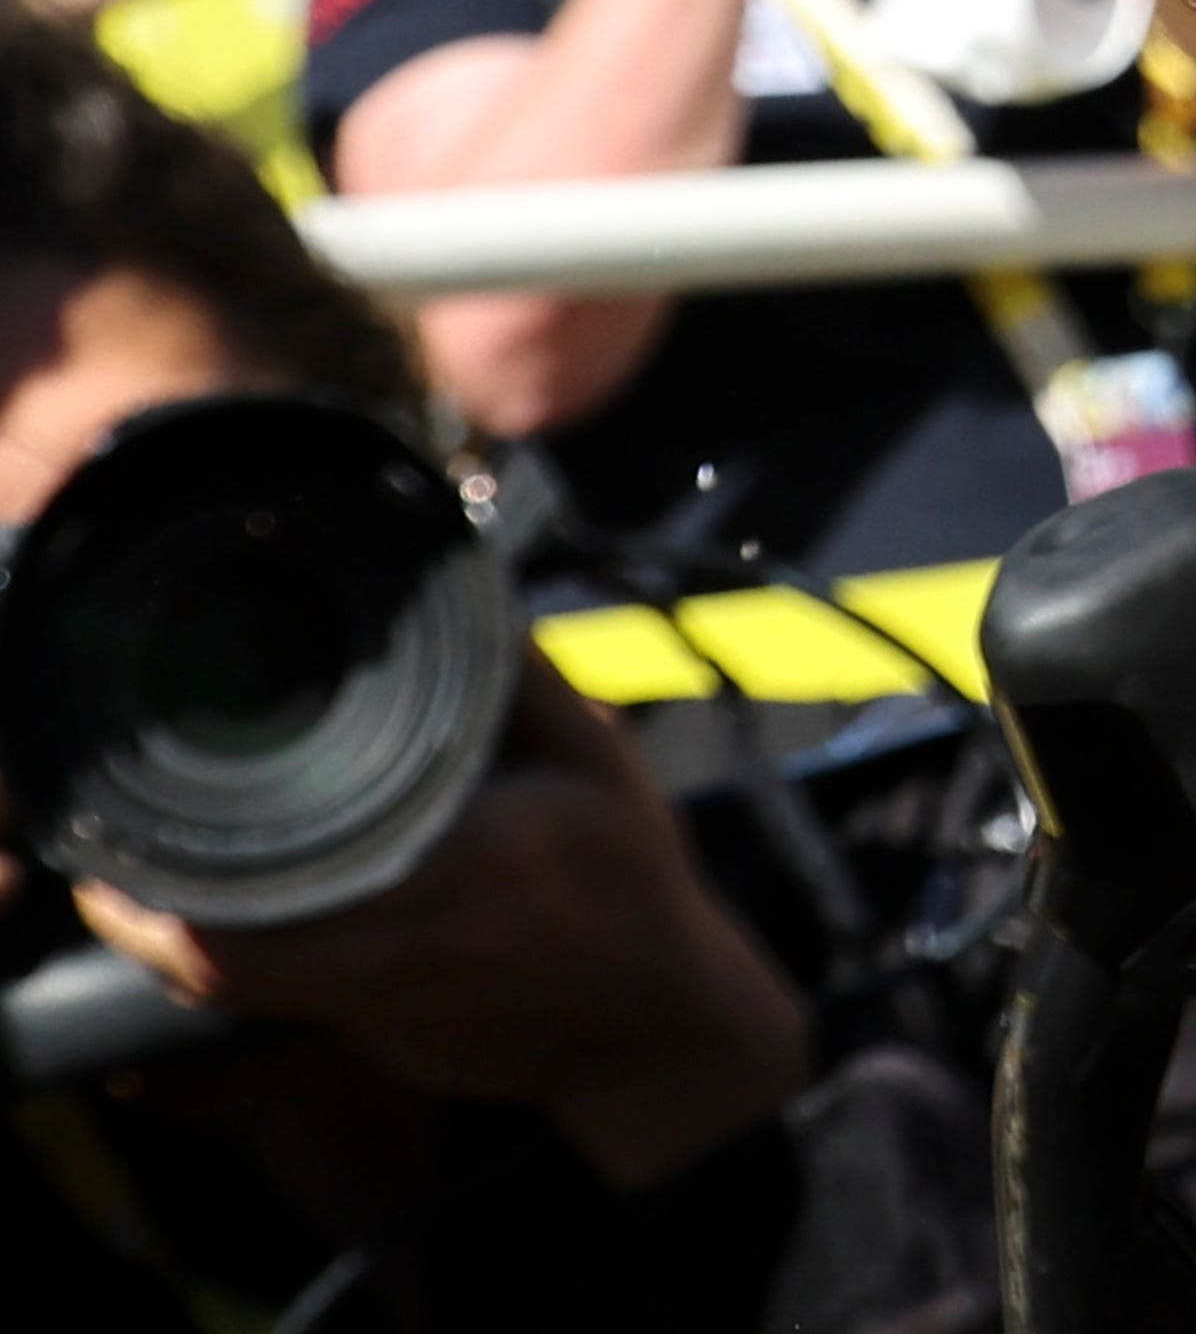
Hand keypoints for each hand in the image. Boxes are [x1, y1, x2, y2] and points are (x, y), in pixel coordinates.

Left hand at [78, 660, 809, 1182]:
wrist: (654, 1019)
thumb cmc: (630, 878)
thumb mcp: (597, 758)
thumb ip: (525, 681)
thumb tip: (467, 597)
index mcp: (459, 868)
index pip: (284, 901)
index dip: (180, 888)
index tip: (131, 839)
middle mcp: (402, 945)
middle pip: (223, 961)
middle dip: (143, 915)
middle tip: (103, 857)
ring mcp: (380, 1005)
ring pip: (233, 989)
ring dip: (168, 941)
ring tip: (133, 883)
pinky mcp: (373, 1035)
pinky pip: (271, 999)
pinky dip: (224, 958)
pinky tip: (217, 914)